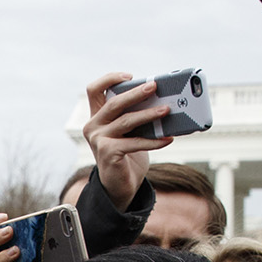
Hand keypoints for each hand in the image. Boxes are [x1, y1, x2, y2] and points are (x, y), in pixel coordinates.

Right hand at [81, 71, 174, 210]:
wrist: (120, 184)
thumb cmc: (127, 153)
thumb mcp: (129, 130)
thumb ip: (136, 115)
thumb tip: (163, 100)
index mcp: (97, 116)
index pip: (94, 89)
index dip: (110, 79)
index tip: (130, 76)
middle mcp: (93, 126)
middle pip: (114, 102)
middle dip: (136, 93)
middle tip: (154, 86)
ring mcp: (99, 140)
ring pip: (126, 121)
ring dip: (149, 114)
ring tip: (166, 110)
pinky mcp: (108, 154)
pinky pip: (135, 143)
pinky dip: (153, 140)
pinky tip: (168, 139)